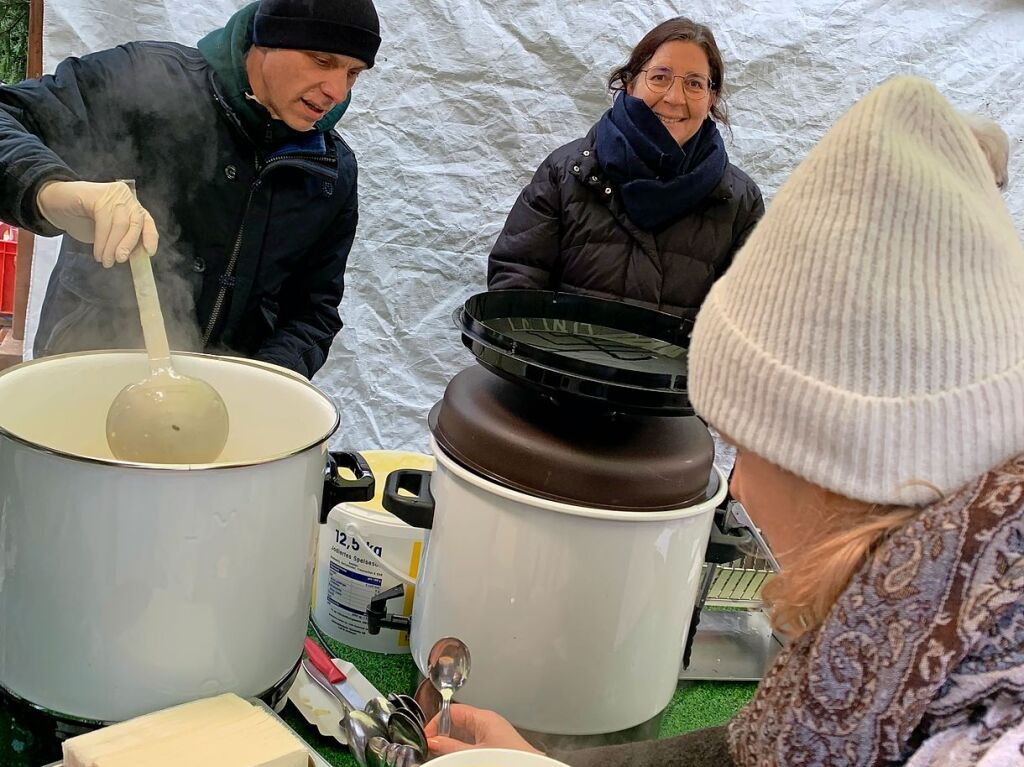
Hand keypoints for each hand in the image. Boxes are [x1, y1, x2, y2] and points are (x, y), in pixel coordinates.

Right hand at [36, 180, 158, 267]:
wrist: (54, 203)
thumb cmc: (84, 220)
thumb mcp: (109, 233)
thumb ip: (122, 240)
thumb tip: (134, 256)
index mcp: (132, 207)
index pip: (147, 221)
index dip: (150, 237)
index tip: (149, 253)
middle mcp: (125, 197)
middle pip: (135, 223)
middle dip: (128, 244)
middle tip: (119, 260)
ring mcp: (112, 194)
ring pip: (120, 224)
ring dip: (112, 246)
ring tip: (105, 261)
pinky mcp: (96, 194)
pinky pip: (104, 220)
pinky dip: (102, 240)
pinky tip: (97, 253)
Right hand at [425, 704, 542, 756]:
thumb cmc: (508, 759)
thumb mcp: (472, 753)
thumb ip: (450, 747)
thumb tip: (433, 741)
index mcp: (484, 717)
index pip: (452, 711)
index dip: (436, 723)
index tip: (426, 737)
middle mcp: (489, 722)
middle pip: (458, 721)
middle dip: (443, 734)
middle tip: (432, 747)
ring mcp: (494, 734)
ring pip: (466, 734)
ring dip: (453, 743)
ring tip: (443, 753)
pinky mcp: (498, 745)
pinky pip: (474, 742)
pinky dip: (463, 748)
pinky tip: (459, 758)